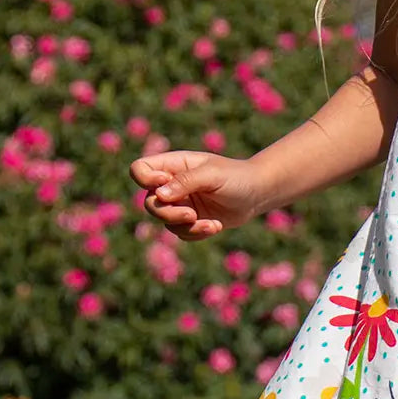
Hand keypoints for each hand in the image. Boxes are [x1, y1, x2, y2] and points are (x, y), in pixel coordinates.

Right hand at [128, 151, 265, 241]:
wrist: (258, 193)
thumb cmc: (236, 177)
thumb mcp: (212, 175)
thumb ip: (185, 182)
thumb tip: (158, 195)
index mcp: (173, 165)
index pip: (139, 169)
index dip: (145, 180)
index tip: (165, 183)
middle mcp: (171, 184)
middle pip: (148, 203)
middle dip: (167, 213)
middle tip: (191, 214)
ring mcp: (180, 203)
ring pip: (164, 221)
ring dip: (186, 227)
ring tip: (211, 224)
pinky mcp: (190, 220)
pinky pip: (180, 232)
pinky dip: (196, 233)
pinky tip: (216, 227)